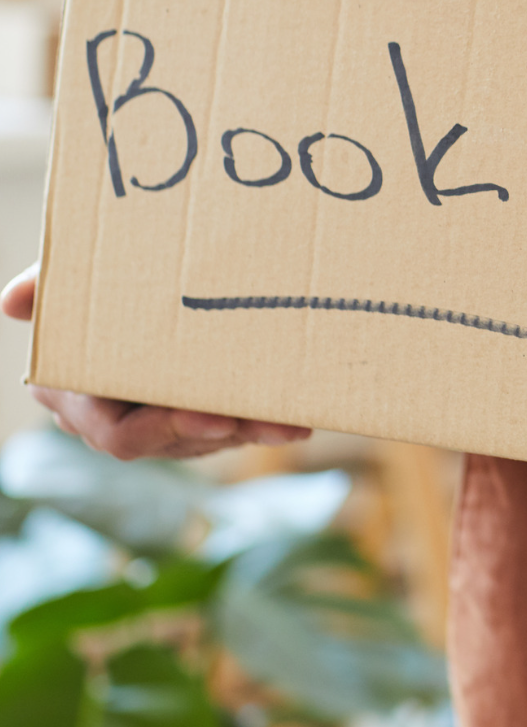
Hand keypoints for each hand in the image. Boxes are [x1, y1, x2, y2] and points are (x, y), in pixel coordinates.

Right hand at [1, 263, 310, 459]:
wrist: (131, 283)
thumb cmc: (89, 284)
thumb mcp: (68, 283)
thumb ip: (47, 288)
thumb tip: (11, 301)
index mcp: (76, 396)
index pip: (119, 434)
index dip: (166, 429)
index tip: (213, 416)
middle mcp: (116, 418)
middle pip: (174, 443)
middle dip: (222, 431)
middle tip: (265, 419)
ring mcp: (157, 422)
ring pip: (207, 438)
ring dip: (251, 429)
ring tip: (289, 419)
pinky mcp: (192, 414)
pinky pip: (229, 426)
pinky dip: (261, 421)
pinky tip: (298, 417)